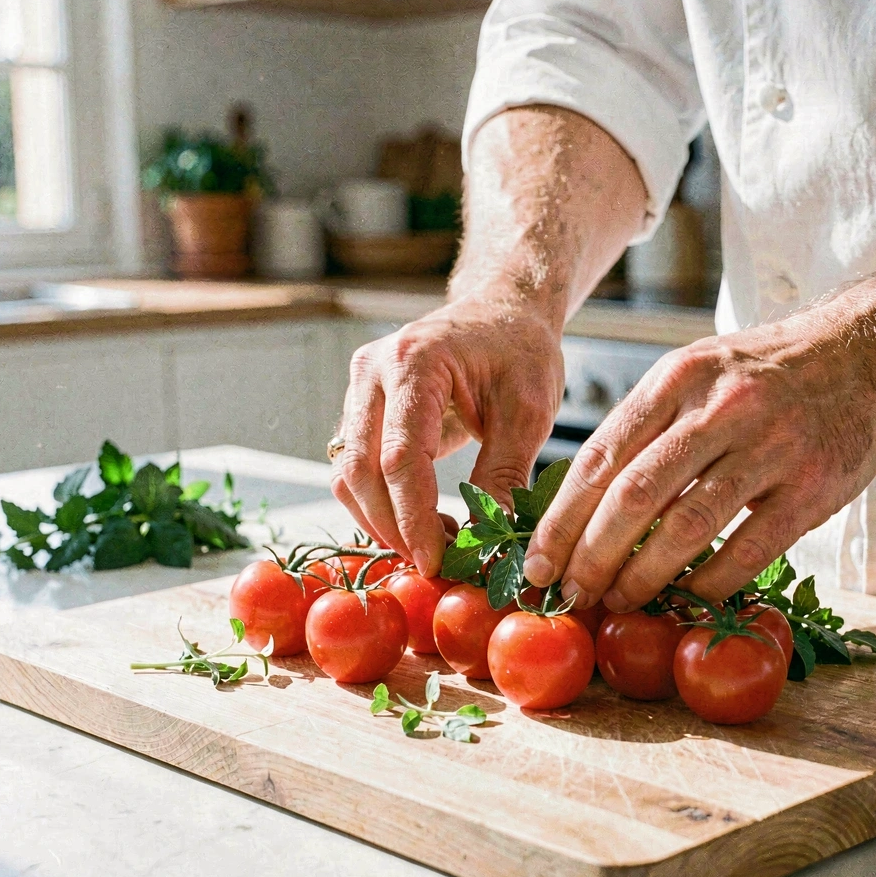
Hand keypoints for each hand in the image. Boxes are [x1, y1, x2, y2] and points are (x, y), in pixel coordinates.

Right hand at [332, 291, 563, 574]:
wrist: (502, 312)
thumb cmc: (520, 352)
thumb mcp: (529, 411)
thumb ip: (505, 474)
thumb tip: (490, 541)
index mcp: (415, 362)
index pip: (401, 457)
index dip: (415, 518)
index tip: (437, 560)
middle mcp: (372, 371)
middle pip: (360, 470)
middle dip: (393, 527)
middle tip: (434, 564)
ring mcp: (359, 388)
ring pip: (347, 474)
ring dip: (381, 520)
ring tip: (432, 546)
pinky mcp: (360, 408)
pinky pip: (354, 467)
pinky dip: (378, 504)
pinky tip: (417, 525)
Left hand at [522, 291, 875, 608]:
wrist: (862, 353)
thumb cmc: (758, 374)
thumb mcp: (691, 373)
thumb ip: (641, 428)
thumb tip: (579, 505)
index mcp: (674, 380)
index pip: (599, 459)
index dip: (561, 521)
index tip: (537, 564)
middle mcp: (717, 409)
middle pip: (633, 497)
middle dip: (591, 556)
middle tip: (571, 593)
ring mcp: (768, 447)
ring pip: (686, 526)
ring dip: (642, 576)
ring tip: (618, 602)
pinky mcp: (810, 487)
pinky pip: (748, 549)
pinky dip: (708, 583)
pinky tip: (683, 600)